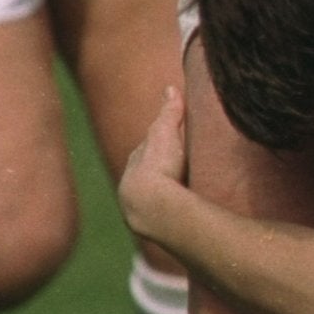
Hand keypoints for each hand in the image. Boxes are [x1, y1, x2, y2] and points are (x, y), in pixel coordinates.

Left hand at [117, 86, 190, 241]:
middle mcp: (132, 185)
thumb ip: (169, 113)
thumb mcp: (166, 134)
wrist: (152, 208)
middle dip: (158, 171)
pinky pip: (160, 213)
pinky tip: (179, 214)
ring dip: (163, 194)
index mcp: (135, 162)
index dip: (158, 145)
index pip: (145, 150)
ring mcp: (139, 206)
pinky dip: (169, 211)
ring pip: (152, 196)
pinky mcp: (151, 225)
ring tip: (180, 194)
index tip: (172, 141)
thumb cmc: (158, 168)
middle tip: (177, 168)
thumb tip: (170, 88)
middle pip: (147, 174)